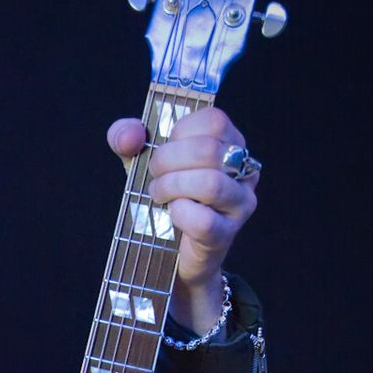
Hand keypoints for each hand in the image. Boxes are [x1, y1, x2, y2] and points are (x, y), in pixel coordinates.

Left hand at [107, 107, 258, 330]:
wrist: (174, 252)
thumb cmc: (167, 197)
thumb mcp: (145, 162)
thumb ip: (128, 139)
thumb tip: (129, 134)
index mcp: (230, 143)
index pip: (214, 121)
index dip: (180, 132)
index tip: (164, 149)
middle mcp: (244, 170)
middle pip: (209, 150)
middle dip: (168, 160)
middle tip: (153, 176)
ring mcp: (240, 203)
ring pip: (211, 184)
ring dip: (172, 187)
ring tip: (158, 195)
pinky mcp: (227, 234)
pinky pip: (203, 221)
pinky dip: (179, 214)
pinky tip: (171, 214)